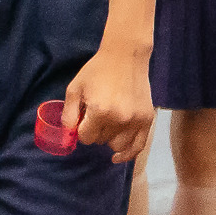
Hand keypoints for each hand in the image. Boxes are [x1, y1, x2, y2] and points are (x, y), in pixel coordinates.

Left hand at [62, 47, 154, 164]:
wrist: (125, 56)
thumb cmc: (97, 71)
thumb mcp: (75, 88)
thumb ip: (68, 114)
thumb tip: (68, 135)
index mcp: (100, 111)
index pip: (86, 137)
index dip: (82, 129)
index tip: (84, 118)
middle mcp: (119, 119)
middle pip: (101, 141)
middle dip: (95, 131)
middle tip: (97, 116)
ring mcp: (135, 120)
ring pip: (118, 146)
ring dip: (109, 139)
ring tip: (108, 125)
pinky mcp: (147, 119)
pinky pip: (138, 146)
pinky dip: (128, 154)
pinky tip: (117, 157)